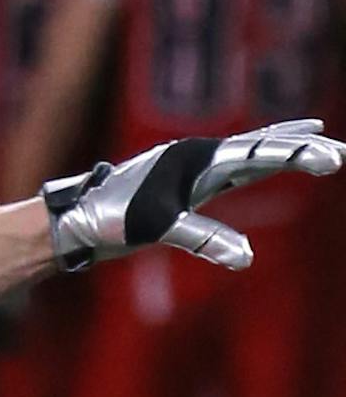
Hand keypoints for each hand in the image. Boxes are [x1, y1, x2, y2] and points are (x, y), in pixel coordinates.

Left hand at [43, 119, 343, 272]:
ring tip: (314, 137)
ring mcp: (192, 167)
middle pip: (262, 145)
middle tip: (341, 152)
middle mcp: (199, 155)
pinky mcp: (183, 183)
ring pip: (247, 150)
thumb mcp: (159, 229)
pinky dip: (251, 162)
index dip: (299, 156)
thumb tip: (246, 259)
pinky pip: (227, 167)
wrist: (77, 217)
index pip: (261, 154)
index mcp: (199, 159)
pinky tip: (255, 165)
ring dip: (282, 146)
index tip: (333, 159)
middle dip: (302, 147)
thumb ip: (204, 239)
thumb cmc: (112, 219)